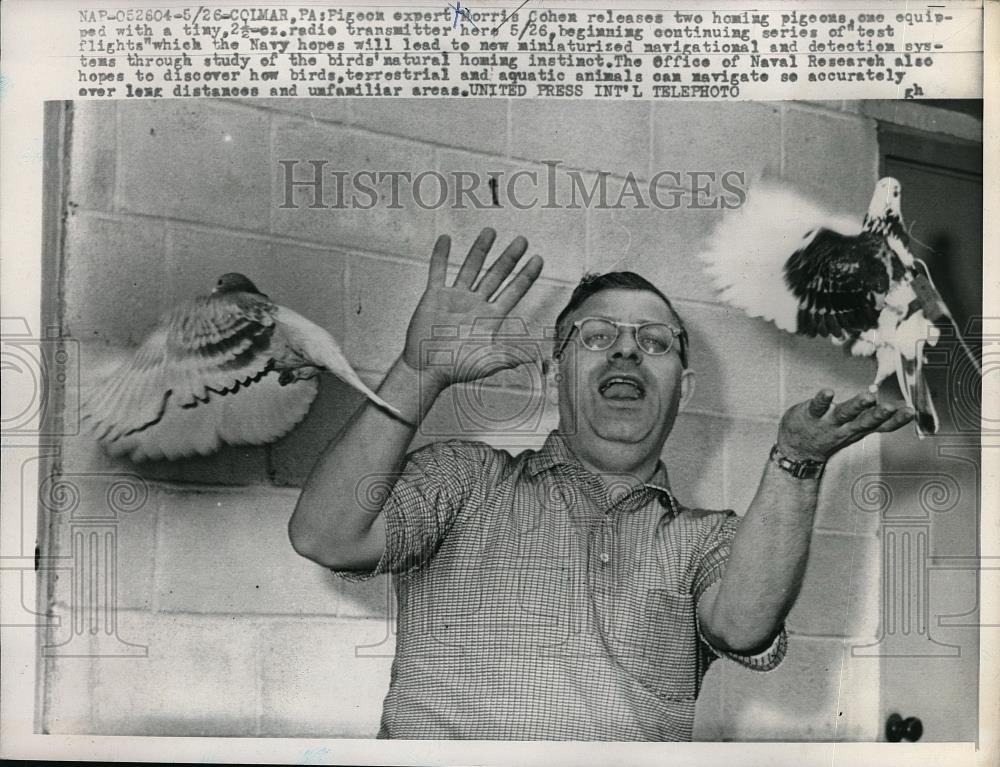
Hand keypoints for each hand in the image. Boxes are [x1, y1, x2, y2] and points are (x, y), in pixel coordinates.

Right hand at [402, 228, 543, 390]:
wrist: (427, 370)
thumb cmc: (456, 369)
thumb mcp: (489, 362)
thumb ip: (513, 355)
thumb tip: (538, 355)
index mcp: (490, 318)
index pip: (513, 292)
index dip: (526, 276)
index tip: (538, 259)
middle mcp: (475, 304)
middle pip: (496, 275)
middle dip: (510, 258)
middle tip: (522, 240)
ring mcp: (455, 298)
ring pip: (470, 268)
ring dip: (480, 250)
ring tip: (491, 231)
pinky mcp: (434, 296)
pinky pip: (437, 271)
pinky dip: (440, 255)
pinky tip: (446, 239)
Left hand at [777, 389, 914, 462]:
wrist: (797, 451)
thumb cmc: (829, 434)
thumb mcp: (854, 429)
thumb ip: (870, 416)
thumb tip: (889, 400)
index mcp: (859, 429)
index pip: (881, 426)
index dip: (896, 420)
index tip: (911, 412)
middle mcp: (846, 427)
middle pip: (865, 421)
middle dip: (878, 414)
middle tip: (890, 407)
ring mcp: (828, 422)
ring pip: (845, 414)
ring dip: (856, 405)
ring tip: (868, 396)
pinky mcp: (811, 414)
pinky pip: (817, 406)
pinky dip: (823, 399)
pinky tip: (828, 391)